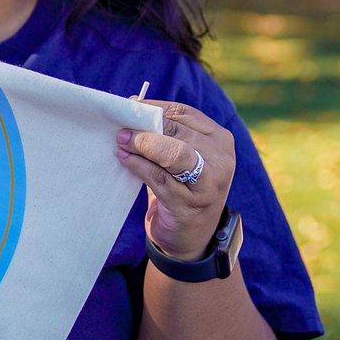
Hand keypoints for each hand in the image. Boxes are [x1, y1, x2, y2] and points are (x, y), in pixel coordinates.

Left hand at [116, 100, 234, 261]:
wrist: (190, 236)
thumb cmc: (181, 188)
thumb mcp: (181, 157)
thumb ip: (165, 133)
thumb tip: (133, 103)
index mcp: (220, 139)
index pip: (184, 113)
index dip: (153, 108)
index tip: (128, 106)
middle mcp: (220, 159)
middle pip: (176, 131)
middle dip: (144, 126)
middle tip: (119, 126)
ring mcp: (208, 183)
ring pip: (172, 153)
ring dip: (141, 144)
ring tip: (121, 141)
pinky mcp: (189, 204)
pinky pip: (159, 178)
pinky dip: (139, 166)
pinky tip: (125, 159)